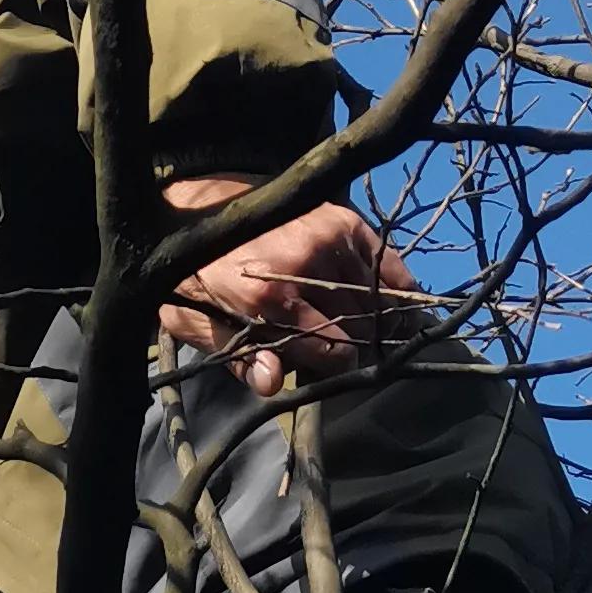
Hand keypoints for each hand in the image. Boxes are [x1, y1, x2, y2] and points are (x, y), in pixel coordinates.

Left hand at [156, 181, 419, 401]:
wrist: (200, 210)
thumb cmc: (196, 273)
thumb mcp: (196, 324)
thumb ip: (237, 357)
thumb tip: (273, 382)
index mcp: (266, 297)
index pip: (332, 349)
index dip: (337, 365)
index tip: (331, 365)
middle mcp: (303, 266)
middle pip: (357, 325)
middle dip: (354, 342)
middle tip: (341, 343)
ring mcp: (328, 239)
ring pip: (375, 296)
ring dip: (376, 316)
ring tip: (367, 325)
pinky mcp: (342, 220)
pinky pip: (386, 262)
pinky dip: (394, 284)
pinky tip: (392, 299)